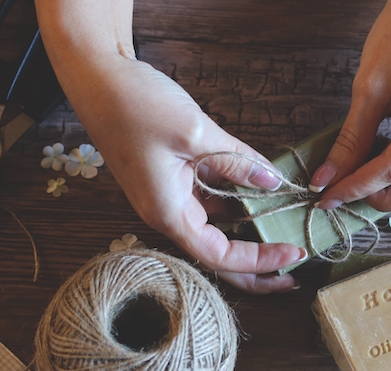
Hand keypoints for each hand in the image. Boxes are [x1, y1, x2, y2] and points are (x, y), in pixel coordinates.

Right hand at [36, 1, 305, 293]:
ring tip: (286, 232)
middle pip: (217, 255)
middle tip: (293, 271)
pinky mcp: (171, 181)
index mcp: (168, 213)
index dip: (259, 261)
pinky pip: (208, 203)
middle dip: (256, 267)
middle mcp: (167, 214)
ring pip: (215, 229)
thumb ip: (237, 161)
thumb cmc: (134, 104)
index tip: (294, 253)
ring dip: (249, 233)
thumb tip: (274, 180)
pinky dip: (236, 204)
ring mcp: (168, 198)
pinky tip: (262, 198)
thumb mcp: (195, 132)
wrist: (97, 79)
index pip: (220, 257)